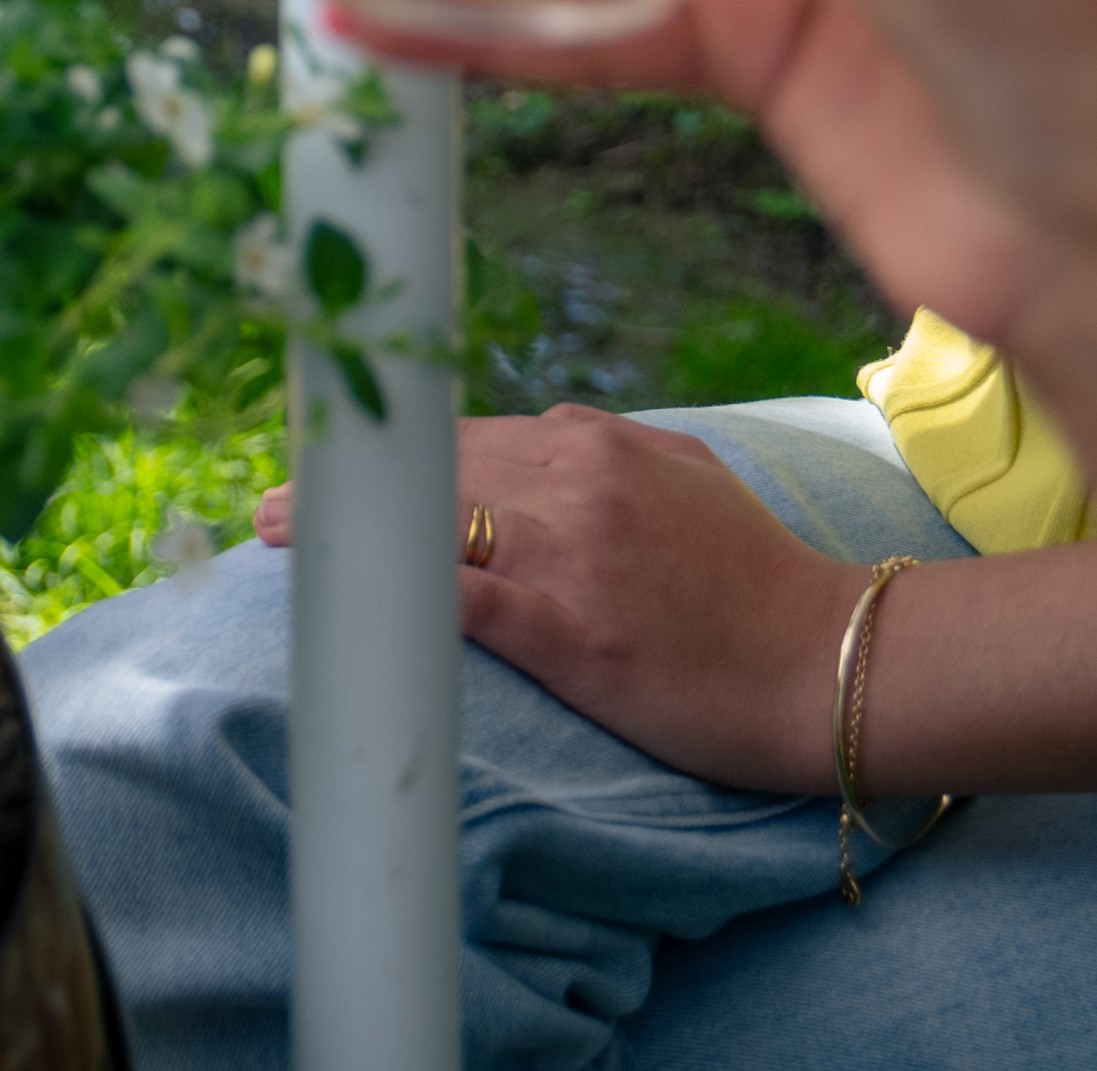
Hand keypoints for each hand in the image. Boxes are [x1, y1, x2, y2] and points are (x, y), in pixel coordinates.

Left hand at [254, 406, 854, 787]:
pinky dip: (385, 585)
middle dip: (348, 483)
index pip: (462, 433)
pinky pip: (453, 595)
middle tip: (270, 501)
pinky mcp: (566, 627)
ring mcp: (567, 550)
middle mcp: (574, 479)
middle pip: (428, 468)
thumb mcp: (690, 478)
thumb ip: (613, 453)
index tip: (335, 463)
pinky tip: (333, 587)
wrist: (827, 663)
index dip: (392, 454)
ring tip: (271, 532)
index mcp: (595, 443)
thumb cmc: (760, 581)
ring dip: (343, 526)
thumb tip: (550, 436)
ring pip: (427, 519)